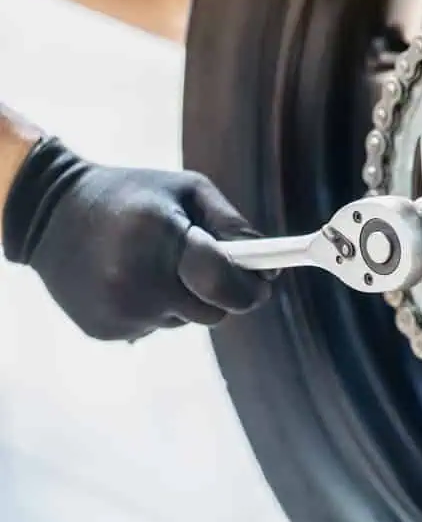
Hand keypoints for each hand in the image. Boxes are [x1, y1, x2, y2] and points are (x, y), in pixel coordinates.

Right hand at [2, 138, 273, 339]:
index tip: (264, 282)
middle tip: (216, 269)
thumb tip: (270, 266)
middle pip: (213, 311)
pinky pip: (157, 327)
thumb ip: (232, 225)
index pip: (221, 281)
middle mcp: (136, 281)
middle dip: (225, 292)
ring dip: (188, 299)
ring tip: (158, 263)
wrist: (52, 214)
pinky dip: (158, 308)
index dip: (250, 287)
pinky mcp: (104, 330)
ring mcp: (118, 310)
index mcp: (158, 238)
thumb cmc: (133, 195)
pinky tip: (133, 279)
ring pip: (187, 321)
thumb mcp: (188, 190)